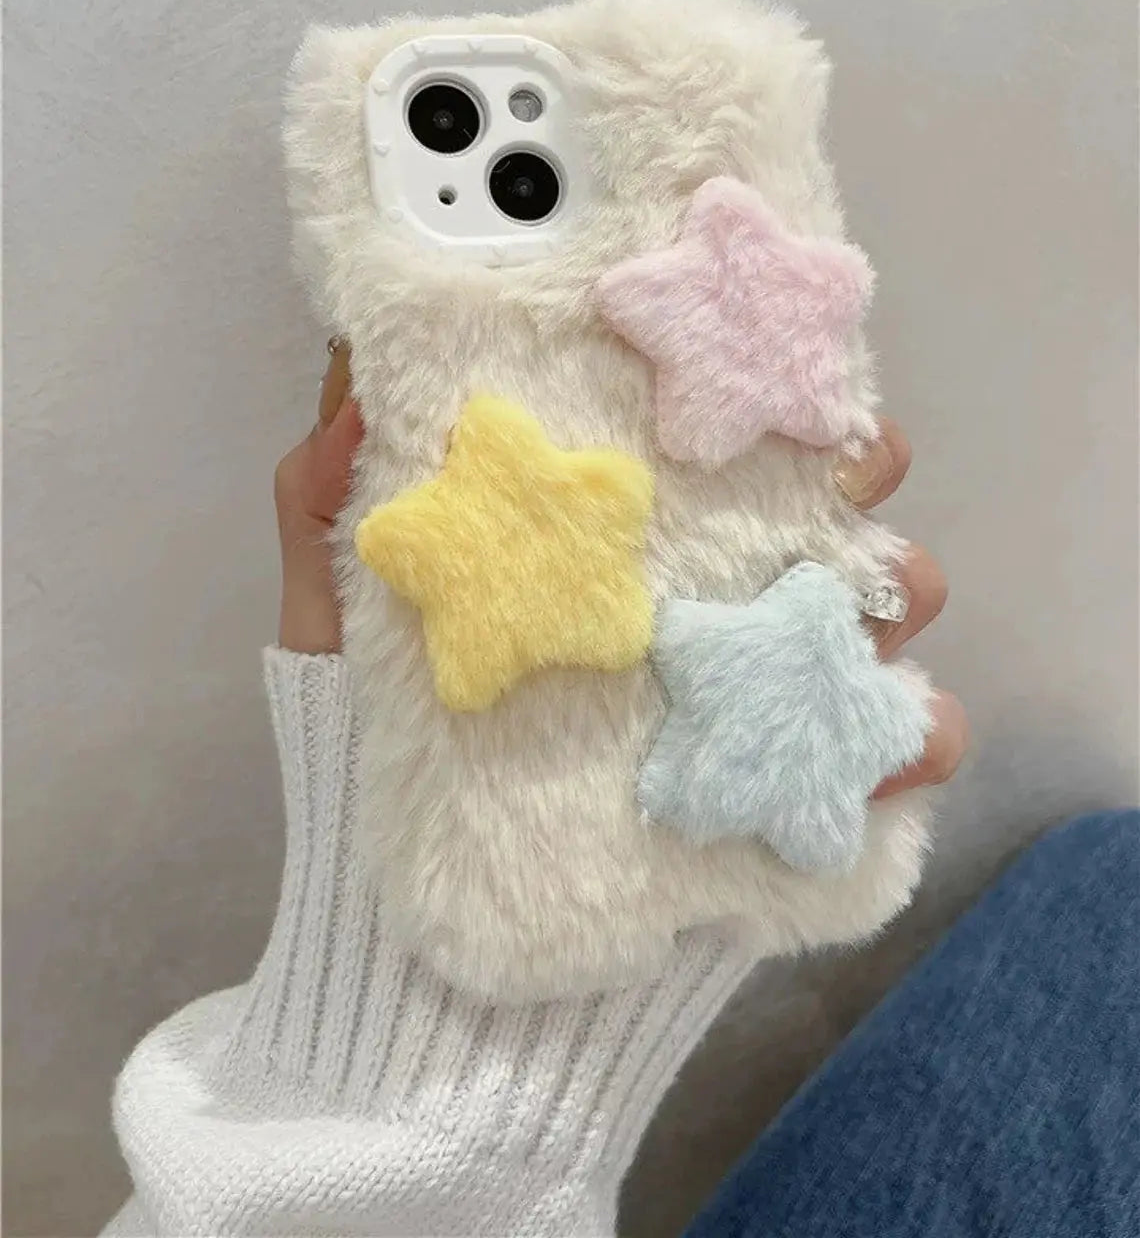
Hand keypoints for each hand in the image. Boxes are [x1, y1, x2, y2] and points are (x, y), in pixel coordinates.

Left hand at [274, 347, 967, 795]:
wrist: (407, 923)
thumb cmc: (371, 743)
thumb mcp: (332, 617)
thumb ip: (324, 500)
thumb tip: (349, 377)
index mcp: (611, 542)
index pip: (703, 443)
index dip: (758, 394)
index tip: (778, 378)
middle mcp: (694, 601)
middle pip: (813, 506)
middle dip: (859, 482)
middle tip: (843, 497)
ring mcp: (740, 692)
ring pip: (871, 617)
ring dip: (897, 601)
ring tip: (869, 625)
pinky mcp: (769, 787)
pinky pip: (874, 758)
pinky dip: (913, 743)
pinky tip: (895, 747)